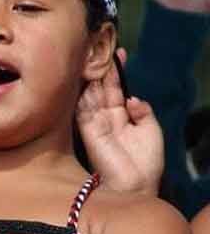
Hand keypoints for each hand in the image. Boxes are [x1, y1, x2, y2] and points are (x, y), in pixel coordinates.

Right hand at [77, 48, 161, 195]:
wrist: (135, 185)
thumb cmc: (145, 163)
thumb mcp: (151, 130)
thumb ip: (143, 111)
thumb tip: (132, 97)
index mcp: (122, 118)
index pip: (116, 90)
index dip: (118, 72)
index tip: (119, 53)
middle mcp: (106, 118)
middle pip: (101, 88)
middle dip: (102, 69)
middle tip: (101, 47)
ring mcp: (95, 124)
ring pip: (90, 95)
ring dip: (90, 77)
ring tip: (92, 56)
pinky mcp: (88, 131)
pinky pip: (83, 108)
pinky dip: (84, 93)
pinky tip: (86, 78)